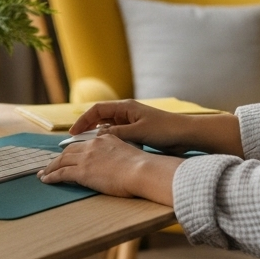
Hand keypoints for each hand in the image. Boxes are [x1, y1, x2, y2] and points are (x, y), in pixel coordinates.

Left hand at [38, 133, 180, 204]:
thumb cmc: (142, 166)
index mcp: (104, 140)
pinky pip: (61, 173)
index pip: (83, 144)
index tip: (67, 155)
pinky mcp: (82, 172)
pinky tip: (46, 180)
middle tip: (50, 165)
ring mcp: (86, 158)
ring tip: (44, 174)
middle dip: (58, 158)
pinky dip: (51, 176)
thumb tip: (118, 157)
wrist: (142, 170)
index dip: (73, 150)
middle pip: (69, 151)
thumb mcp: (130, 151)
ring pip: (61, 161)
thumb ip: (119, 150)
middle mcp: (92, 146)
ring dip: (51, 167)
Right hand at [69, 100, 243, 157]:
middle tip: (74, 141)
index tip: (72, 132)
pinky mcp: (137, 132)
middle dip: (86, 128)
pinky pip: (116, 135)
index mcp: (125, 107)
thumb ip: (116, 133)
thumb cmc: (164, 130)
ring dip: (96, 135)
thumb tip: (98, 136)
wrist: (186, 135)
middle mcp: (126, 112)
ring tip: (85, 148)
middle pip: (99, 117)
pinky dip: (107, 141)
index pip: (96, 110)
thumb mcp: (138, 132)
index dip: (83, 120)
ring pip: (107, 127)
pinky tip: (103, 150)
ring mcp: (131, 122)